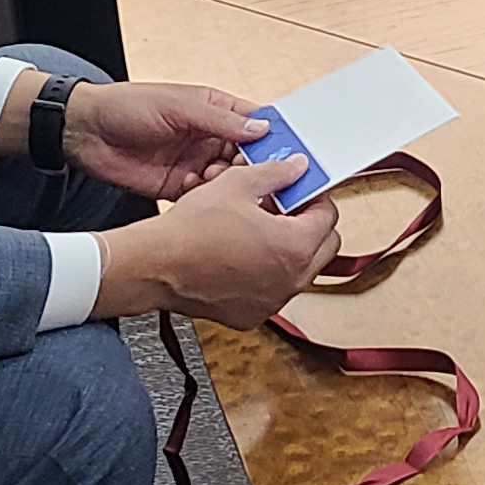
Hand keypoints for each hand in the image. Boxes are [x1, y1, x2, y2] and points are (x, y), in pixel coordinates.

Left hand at [55, 78, 268, 201]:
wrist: (83, 132)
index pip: (256, 123)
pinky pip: (204, 197)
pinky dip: (207, 198)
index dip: (275, 137)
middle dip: (256, 167)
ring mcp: (195, 163)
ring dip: (229, 184)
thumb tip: (261, 128)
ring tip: (222, 183)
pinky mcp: (178, 187)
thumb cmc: (126, 106)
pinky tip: (199, 193)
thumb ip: (220, 119)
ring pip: (229, 180)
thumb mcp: (178, 106)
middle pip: (248, 156)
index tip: (291, 152)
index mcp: (215, 110)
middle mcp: (209, 137)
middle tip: (262, 178)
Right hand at [96, 154, 339, 325]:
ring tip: (261, 229)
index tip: (300, 191)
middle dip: (310, 225)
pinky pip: (273, 291)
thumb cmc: (190, 232)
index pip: (328, 216)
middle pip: (324, 247)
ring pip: (300, 271)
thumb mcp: (238, 185)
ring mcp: (272, 302)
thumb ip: (276, 174)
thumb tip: (295, 168)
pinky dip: (267, 274)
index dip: (314, 198)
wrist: (155, 265)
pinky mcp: (252, 315)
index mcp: (295, 247)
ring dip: (290, 250)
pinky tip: (243, 255)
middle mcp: (290, 281)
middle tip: (287, 209)